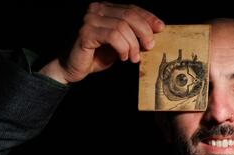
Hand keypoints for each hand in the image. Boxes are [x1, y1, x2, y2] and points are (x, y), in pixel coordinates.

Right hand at [39, 2, 163, 83]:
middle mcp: (96, 10)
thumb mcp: (120, 44)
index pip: (132, 8)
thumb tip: (154, 34)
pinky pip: (113, 36)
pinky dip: (122, 48)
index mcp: (105, 9)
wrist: (72, 68)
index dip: (148, 17)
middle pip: (129, 15)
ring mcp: (89, 20)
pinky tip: (122, 57)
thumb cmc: (96, 56)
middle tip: (149, 47)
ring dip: (133, 44)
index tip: (161, 28)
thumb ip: (132, 36)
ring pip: (123, 26)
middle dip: (144, 31)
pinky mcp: (85, 33)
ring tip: (133, 57)